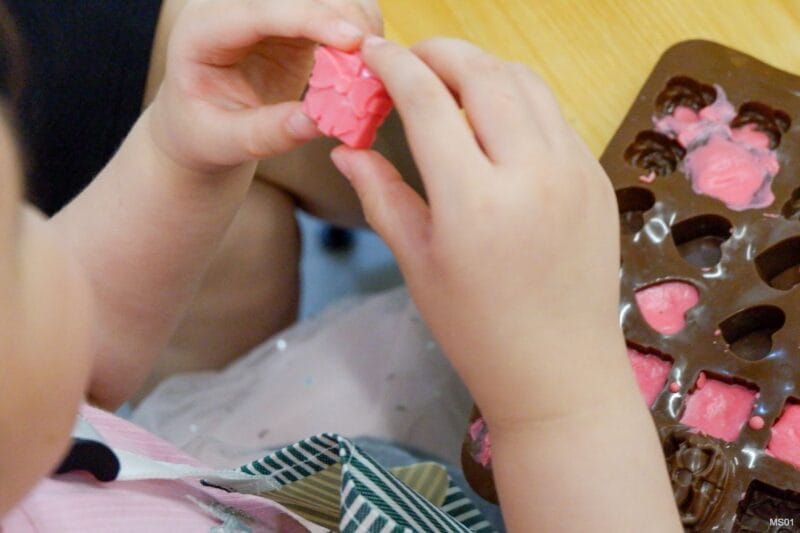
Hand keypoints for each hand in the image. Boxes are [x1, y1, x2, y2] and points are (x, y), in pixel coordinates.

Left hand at [148, 0, 379, 174]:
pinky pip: (339, 11)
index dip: (310, 18)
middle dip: (344, 16)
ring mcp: (272, 10)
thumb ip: (267, 133)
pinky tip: (368, 64)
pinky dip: (361, 31)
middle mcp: (238, 6)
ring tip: (374, 66)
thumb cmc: (203, 133)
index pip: (260, 10)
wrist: (201, 125)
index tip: (352, 39)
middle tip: (373, 62)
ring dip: (359, 20)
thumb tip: (317, 123)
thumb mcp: (224, 142)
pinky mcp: (297, 21)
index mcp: (206, 28)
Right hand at [331, 37, 626, 430]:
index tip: (372, 54)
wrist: (560, 369)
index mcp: (474, 201)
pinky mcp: (595, 178)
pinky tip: (495, 120)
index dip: (394, 66)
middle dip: (440, 52)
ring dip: (483, 68)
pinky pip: (554, 114)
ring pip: (526, 82)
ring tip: (450, 81)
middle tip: (410, 59)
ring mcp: (573, 172)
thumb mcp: (419, 264)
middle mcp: (531, 174)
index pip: (427, 101)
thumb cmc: (478, 330)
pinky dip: (518, 98)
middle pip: (483, 73)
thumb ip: (382, 196)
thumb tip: (346, 151)